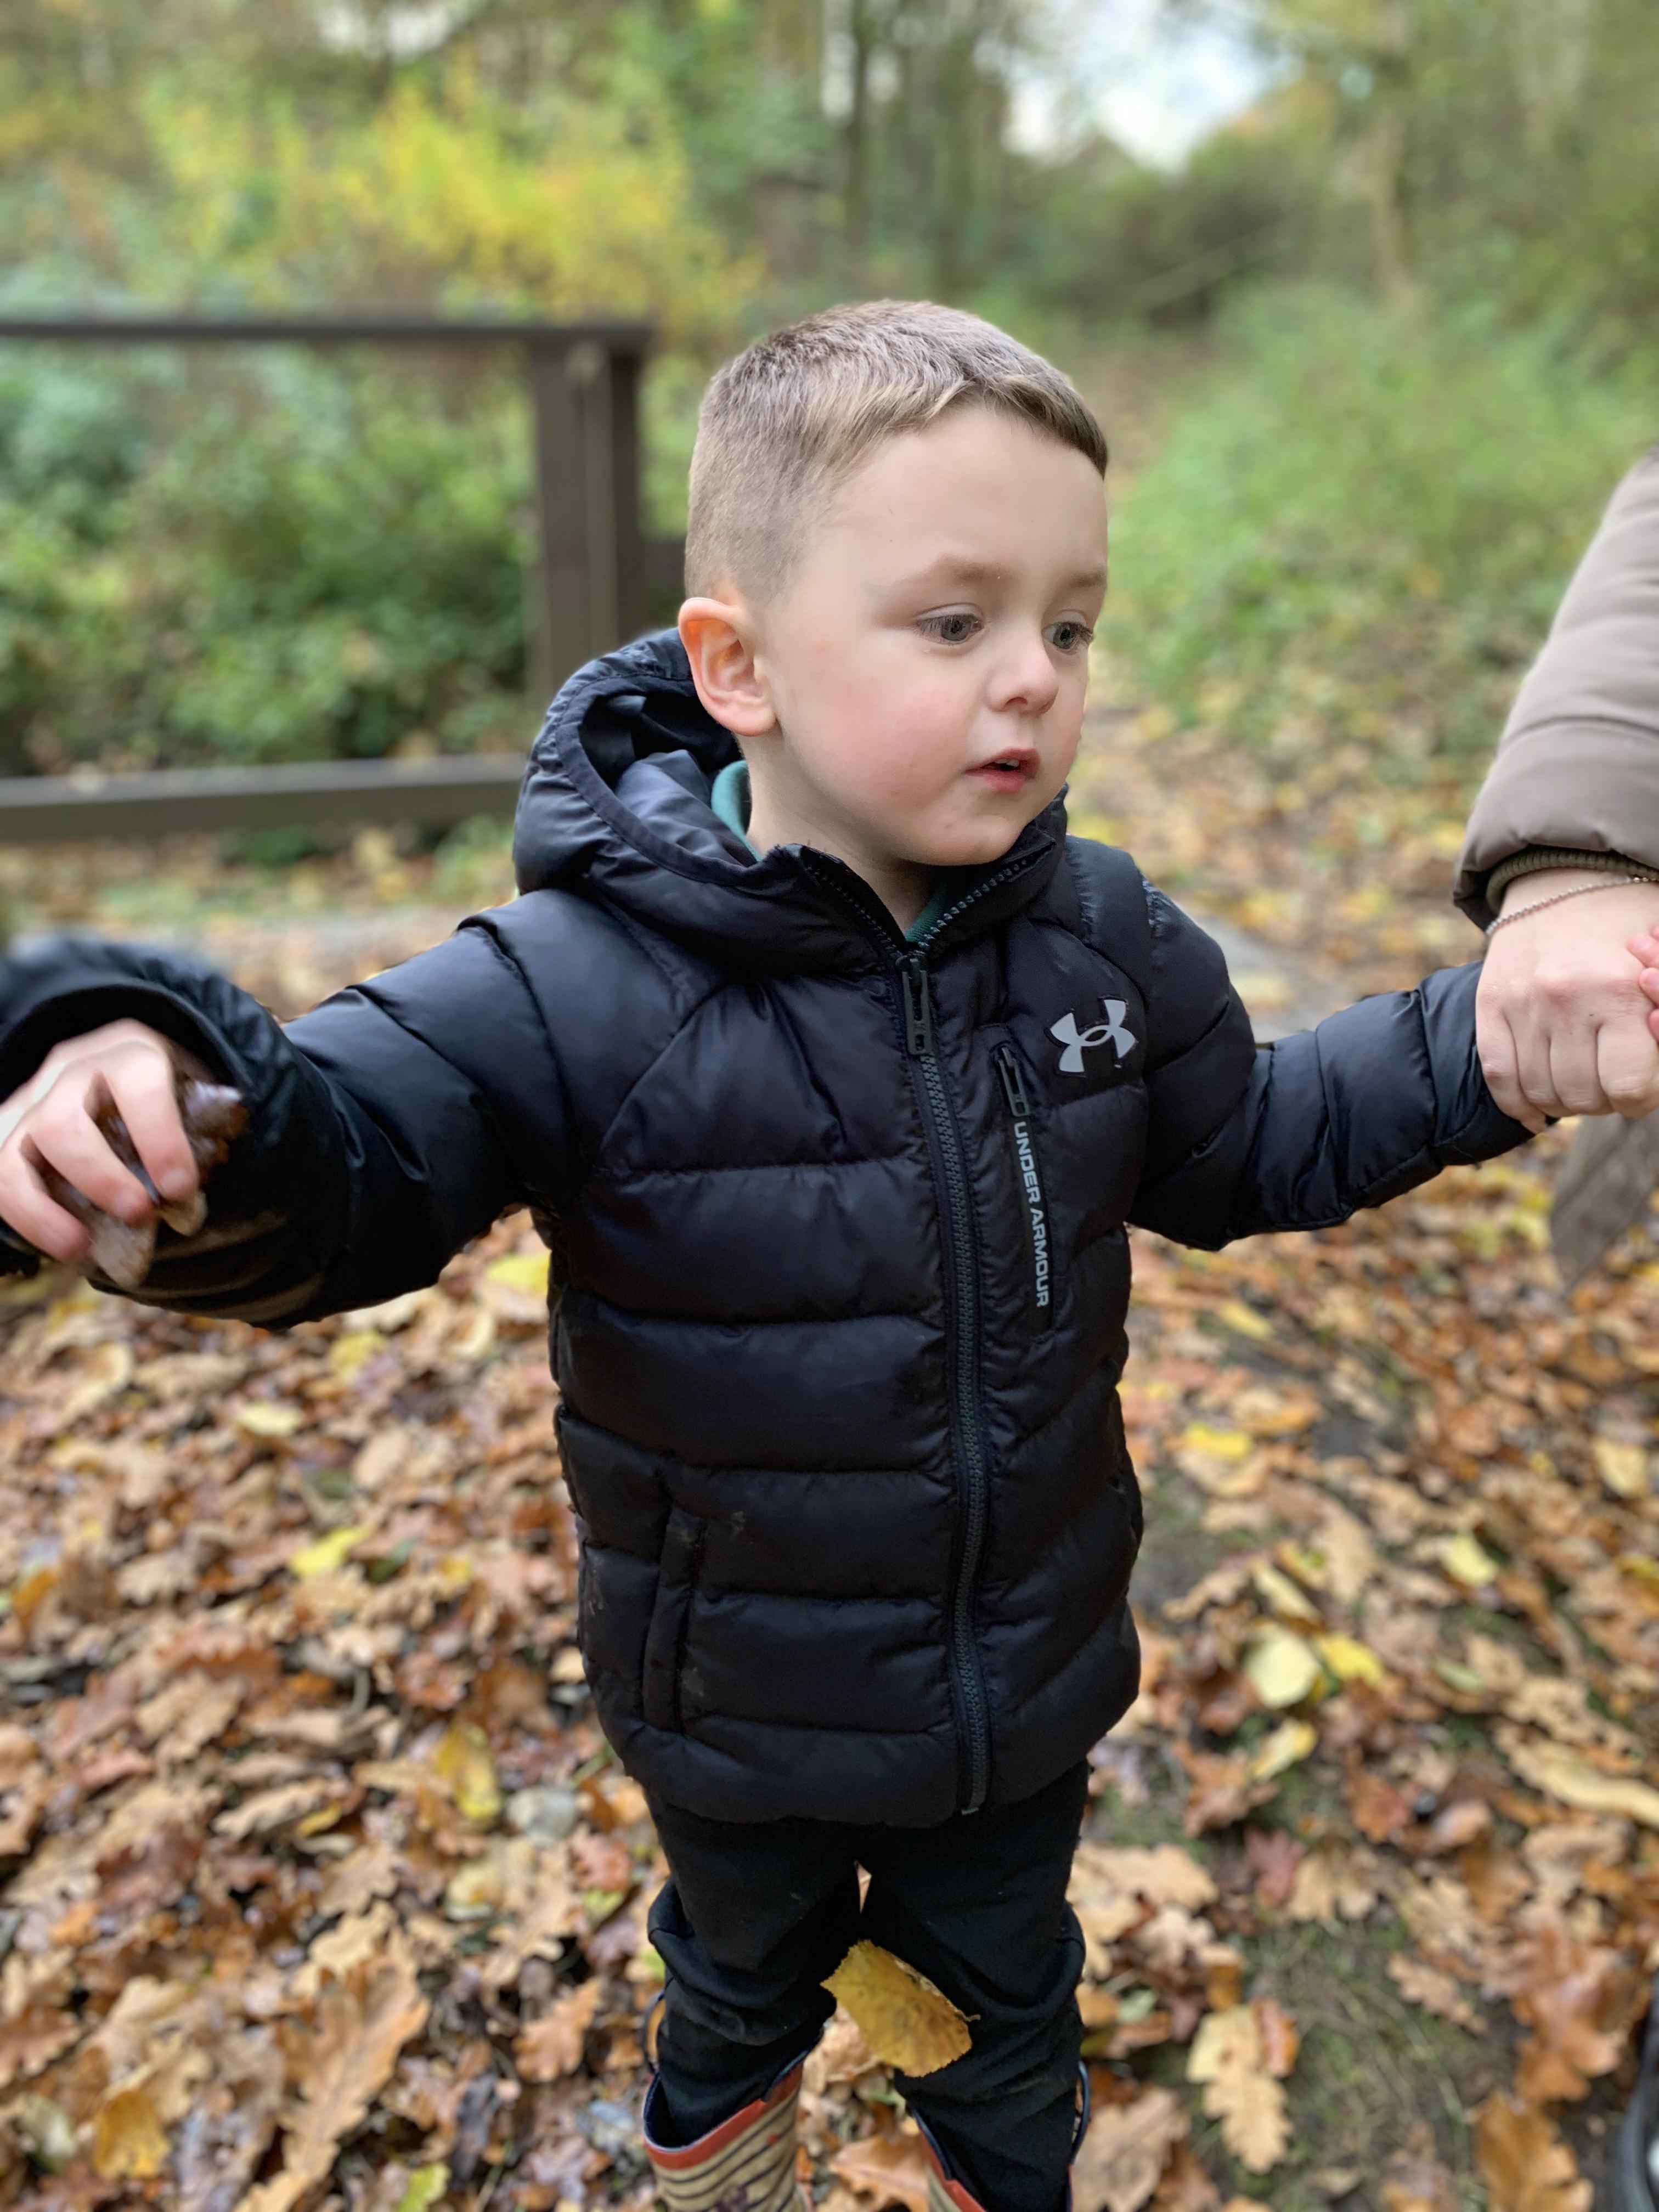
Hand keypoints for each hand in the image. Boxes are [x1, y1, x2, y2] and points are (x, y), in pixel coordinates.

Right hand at [0, 1021, 198, 1264]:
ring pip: (13, 1151)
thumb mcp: (194, 1102)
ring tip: (81, 1247)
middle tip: (136, 1212)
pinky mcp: (4, 1132)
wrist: (124, 1077)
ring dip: (44, 1208)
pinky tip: (62, 1246)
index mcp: (129, 1053)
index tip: (180, 1187)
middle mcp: (70, 1069)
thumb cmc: (168, 1100)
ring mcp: (30, 1101)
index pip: (138, 1081)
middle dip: (99, 1177)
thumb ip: (201, 1138)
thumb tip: (189, 1199)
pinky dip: (25, 1217)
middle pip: (63, 1122)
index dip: (158, 1137)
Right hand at [1476, 872, 1658, 1130]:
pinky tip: (1534, 1111)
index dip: (1640, 1101)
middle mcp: (1567, 999)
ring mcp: (1523, 1003)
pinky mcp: (1490, 1003)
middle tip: (1608, 1081)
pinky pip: (1497, 1075)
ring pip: (1540, 1093)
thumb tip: (1645, 1085)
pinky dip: (1516, 1104)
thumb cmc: (1631, 929)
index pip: (1629, 1087)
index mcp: (1621, 990)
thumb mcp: (1658, 967)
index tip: (1640, 1089)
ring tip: (1577, 1084)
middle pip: (1583, 1097)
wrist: (1568, 878)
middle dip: (1602, 1101)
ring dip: (1562, 1103)